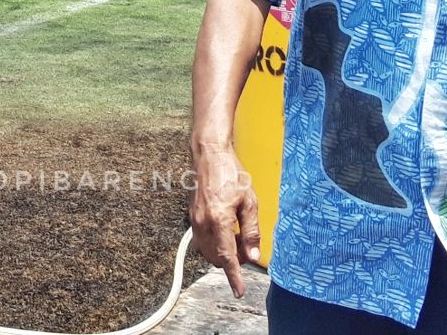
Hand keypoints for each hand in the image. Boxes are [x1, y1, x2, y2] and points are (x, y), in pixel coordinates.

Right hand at [189, 147, 260, 297]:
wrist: (209, 156)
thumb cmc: (231, 174)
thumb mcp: (249, 201)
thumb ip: (252, 230)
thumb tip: (254, 255)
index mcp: (219, 220)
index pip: (227, 257)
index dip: (234, 276)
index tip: (239, 291)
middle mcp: (203, 224)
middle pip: (217, 258)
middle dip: (233, 260)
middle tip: (249, 247)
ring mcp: (195, 221)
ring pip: (208, 252)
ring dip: (223, 253)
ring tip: (238, 237)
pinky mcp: (192, 217)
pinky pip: (202, 241)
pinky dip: (214, 244)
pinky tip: (226, 232)